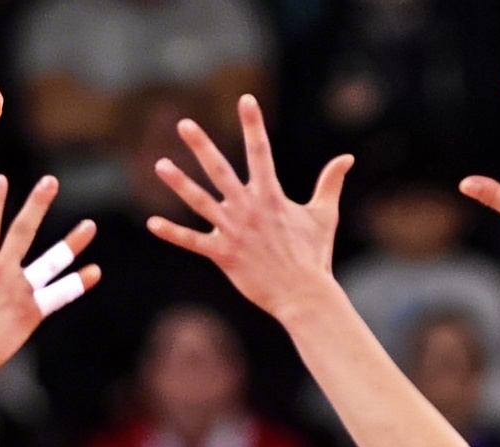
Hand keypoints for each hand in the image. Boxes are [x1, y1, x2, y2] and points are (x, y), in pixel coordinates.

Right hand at [0, 173, 98, 381]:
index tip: (2, 179)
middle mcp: (0, 271)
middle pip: (23, 230)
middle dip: (38, 204)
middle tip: (51, 182)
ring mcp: (18, 290)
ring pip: (51, 261)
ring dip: (72, 243)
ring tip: (89, 226)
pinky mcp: (31, 312)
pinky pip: (59, 295)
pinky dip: (77, 284)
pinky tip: (94, 272)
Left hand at [148, 95, 353, 327]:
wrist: (303, 294)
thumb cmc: (314, 255)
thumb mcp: (324, 215)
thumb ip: (330, 183)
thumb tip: (347, 158)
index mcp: (271, 196)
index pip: (260, 151)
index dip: (253, 124)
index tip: (245, 99)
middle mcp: (249, 208)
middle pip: (220, 170)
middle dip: (202, 146)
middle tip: (184, 124)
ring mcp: (233, 231)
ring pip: (200, 201)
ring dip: (179, 183)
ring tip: (160, 164)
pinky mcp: (223, 254)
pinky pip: (192, 242)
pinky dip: (173, 233)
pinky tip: (152, 224)